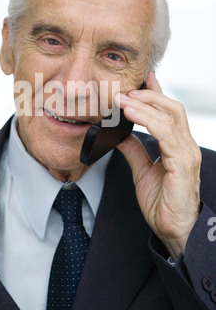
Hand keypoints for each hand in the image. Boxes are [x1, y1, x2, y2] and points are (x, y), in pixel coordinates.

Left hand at [115, 72, 200, 259]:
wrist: (175, 231)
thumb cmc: (164, 204)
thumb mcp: (143, 171)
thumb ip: (135, 151)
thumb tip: (121, 134)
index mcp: (178, 145)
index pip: (169, 111)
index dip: (157, 93)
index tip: (143, 78)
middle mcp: (186, 145)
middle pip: (172, 107)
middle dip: (148, 95)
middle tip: (124, 91)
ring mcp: (187, 153)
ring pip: (170, 116)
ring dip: (143, 105)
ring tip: (122, 99)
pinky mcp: (182, 164)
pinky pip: (166, 134)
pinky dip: (148, 120)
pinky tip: (130, 114)